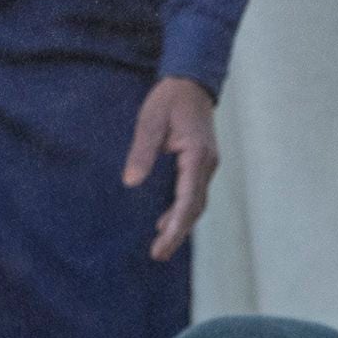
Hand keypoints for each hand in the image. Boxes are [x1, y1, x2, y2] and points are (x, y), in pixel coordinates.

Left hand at [127, 77, 219, 260]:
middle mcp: (207, 164)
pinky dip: (182, 211)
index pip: (188, 199)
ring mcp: (207, 165)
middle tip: (157, 254)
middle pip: (195, 207)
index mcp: (196, 155)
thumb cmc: (169, 99)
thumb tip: (130, 182)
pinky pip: (194, 194)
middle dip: (178, 233)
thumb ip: (142, 151)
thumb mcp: (150, 121)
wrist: (191, 83)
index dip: (176, 225)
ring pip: (197, 203)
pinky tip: (166, 223)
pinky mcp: (202, 164)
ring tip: (161, 247)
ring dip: (181, 225)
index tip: (161, 244)